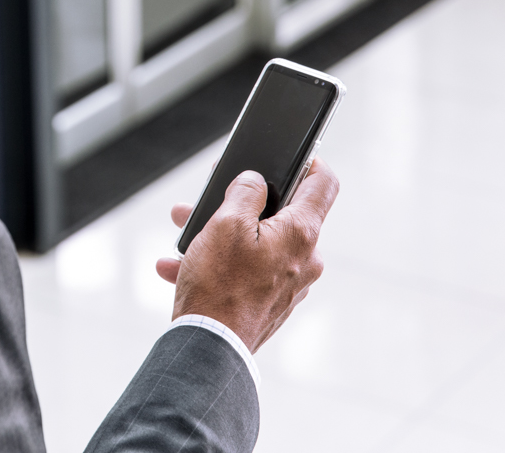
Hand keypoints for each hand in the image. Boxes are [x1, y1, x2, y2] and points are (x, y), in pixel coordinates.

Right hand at [154, 158, 338, 352]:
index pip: (324, 183)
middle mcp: (305, 259)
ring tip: (185, 235)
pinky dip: (219, 264)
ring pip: (258, 243)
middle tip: (209, 199)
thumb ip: (246, 191)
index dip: (309, 161)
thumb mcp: (226, 223)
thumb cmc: (219, 285)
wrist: (210, 348)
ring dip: (220, 235)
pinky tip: (180, 266)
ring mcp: (290, 284)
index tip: (287, 156)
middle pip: (280, 214)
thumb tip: (256, 180)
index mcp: (302, 233)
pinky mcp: (271, 303)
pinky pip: (248, 271)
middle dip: (239, 203)